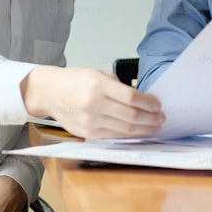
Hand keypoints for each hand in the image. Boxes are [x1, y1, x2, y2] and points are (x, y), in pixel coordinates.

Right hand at [21, 66, 163, 138]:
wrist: (50, 92)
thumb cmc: (75, 80)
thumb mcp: (98, 74)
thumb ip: (119, 87)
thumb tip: (142, 100)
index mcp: (98, 85)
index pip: (131, 98)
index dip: (149, 103)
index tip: (158, 105)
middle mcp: (93, 104)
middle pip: (130, 116)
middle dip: (150, 119)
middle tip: (161, 118)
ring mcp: (89, 121)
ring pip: (124, 130)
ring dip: (143, 130)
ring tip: (154, 127)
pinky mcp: (87, 133)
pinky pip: (113, 137)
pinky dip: (129, 135)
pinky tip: (138, 132)